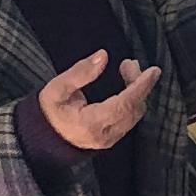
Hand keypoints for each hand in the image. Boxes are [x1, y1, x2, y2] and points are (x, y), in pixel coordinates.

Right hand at [36, 49, 159, 152]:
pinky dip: (133, 100)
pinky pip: (130, 118)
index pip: (124, 105)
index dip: (140, 87)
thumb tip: (103, 56)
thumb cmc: (49, 112)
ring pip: (135, 114)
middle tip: (130, 63)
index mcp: (91, 124)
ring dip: (137, 91)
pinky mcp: (113, 138)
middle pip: (134, 109)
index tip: (153, 71)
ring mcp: (111, 139)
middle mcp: (106, 135)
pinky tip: (127, 85)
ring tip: (128, 69)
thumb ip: (81, 73)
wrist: (42, 138)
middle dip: (139, 84)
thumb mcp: (57, 89)